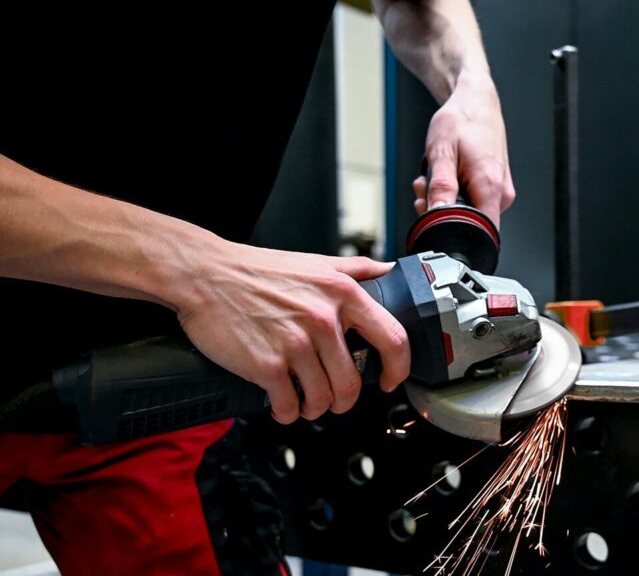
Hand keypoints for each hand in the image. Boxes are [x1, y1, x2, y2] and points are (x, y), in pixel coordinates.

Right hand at [176, 243, 410, 423]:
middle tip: (333, 399)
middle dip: (343, 400)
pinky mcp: (267, 365)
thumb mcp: (316, 262)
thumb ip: (356, 268)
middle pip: (352, 383)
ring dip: (315, 409)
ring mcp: (296, 344)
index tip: (389, 379)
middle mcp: (324, 319)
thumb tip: (388, 270)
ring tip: (305, 401)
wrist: (205, 275)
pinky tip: (282, 404)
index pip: (393, 339)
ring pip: (323, 400)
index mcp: (343, 294)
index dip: (398, 368)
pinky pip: (290, 406)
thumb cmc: (257, 270)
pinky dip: (287, 413)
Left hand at [413, 71, 514, 226]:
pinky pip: (473, 202)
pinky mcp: (496, 188)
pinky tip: (446, 175)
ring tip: (433, 175)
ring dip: (445, 200)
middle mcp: (501, 193)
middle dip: (441, 210)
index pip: (478, 232)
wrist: (476, 102)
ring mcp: (501, 191)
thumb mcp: (442, 152)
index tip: (432, 212)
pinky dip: (454, 193)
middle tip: (425, 187)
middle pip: (469, 222)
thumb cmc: (461, 121)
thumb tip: (437, 215)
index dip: (451, 229)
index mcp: (490, 185)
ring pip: (468, 212)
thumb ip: (440, 187)